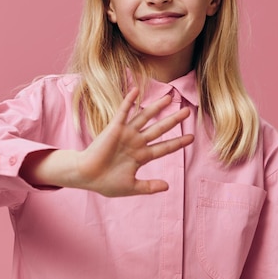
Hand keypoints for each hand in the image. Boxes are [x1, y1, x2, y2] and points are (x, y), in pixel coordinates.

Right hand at [20, 87, 193, 196]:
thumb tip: (167, 186)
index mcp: (141, 156)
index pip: (164, 147)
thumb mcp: (131, 187)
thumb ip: (149, 187)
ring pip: (145, 117)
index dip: (178, 142)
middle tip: (187, 111)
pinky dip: (129, 101)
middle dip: (173, 120)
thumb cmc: (105, 182)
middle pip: (159, 129)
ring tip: (169, 97)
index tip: (191, 137)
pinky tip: (137, 90)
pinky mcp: (113, 128)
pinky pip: (123, 112)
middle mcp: (136, 142)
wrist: (86, 177)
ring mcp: (126, 134)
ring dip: (156, 107)